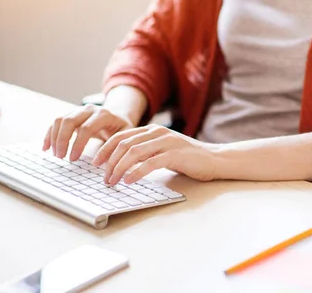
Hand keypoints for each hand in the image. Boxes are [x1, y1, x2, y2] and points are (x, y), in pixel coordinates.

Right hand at [43, 104, 133, 160]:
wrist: (118, 114)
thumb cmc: (121, 128)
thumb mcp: (124, 136)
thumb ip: (115, 147)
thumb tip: (101, 162)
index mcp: (104, 114)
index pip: (86, 128)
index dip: (78, 144)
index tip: (73, 159)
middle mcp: (89, 109)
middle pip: (69, 121)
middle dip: (62, 140)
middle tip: (61, 157)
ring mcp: (79, 110)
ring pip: (60, 120)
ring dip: (54, 138)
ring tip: (56, 155)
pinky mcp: (71, 114)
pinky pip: (56, 122)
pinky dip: (49, 134)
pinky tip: (46, 148)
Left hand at [92, 125, 217, 184]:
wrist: (215, 159)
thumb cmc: (188, 159)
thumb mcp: (163, 151)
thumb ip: (146, 153)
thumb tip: (122, 164)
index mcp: (153, 130)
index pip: (122, 136)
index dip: (106, 149)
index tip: (96, 163)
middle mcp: (158, 133)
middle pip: (124, 144)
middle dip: (109, 161)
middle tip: (103, 177)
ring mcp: (167, 142)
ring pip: (134, 152)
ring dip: (119, 168)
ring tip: (112, 181)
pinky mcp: (175, 154)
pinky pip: (150, 163)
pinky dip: (136, 172)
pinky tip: (128, 181)